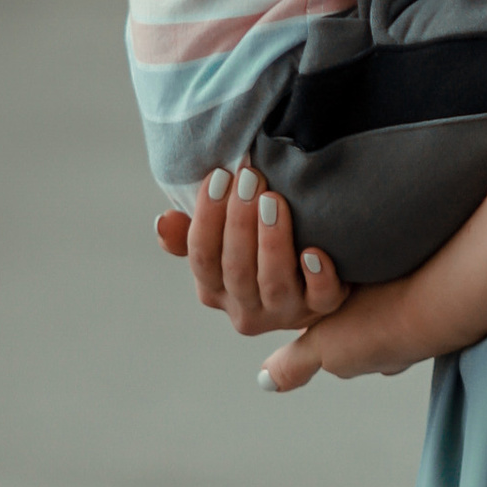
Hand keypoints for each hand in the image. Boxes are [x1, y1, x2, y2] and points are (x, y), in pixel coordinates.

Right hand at [152, 164, 383, 385]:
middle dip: (240, 222)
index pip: (202, 258)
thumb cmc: (259, 247)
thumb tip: (163, 221)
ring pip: (274, 282)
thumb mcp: (224, 241)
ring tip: (274, 200)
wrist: (319, 273)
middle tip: (249, 178)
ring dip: (272, 241)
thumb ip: (191, 234)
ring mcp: (285, 311)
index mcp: (215, 290)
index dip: (208, 217)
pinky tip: (314, 251)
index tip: (219, 176)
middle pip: (236, 269)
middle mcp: (246, 308)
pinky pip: (322, 298)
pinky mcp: (323, 307)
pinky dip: (318, 275)